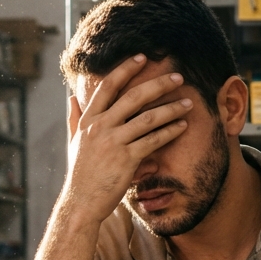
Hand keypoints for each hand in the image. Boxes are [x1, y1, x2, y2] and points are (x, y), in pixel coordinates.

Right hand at [63, 54, 192, 224]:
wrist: (81, 202)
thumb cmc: (80, 173)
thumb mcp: (74, 142)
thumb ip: (74, 119)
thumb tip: (72, 98)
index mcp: (89, 119)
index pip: (109, 85)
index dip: (126, 68)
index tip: (142, 57)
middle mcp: (101, 126)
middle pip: (134, 96)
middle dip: (159, 84)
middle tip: (177, 77)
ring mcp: (114, 142)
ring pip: (149, 117)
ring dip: (172, 108)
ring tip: (188, 103)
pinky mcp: (127, 159)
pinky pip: (154, 140)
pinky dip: (170, 131)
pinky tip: (182, 126)